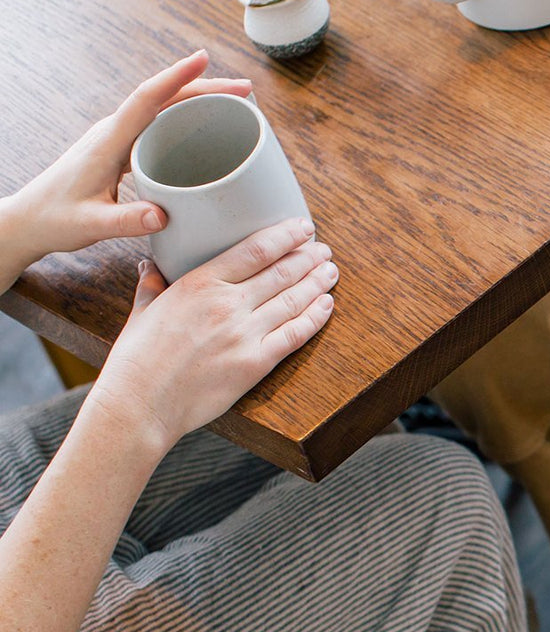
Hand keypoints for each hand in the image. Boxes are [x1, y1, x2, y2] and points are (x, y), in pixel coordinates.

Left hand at [5, 50, 250, 259]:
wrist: (31, 219)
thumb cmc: (57, 220)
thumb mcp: (91, 224)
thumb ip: (126, 221)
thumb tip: (163, 216)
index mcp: (108, 142)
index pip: (146, 99)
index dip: (176, 77)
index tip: (203, 58)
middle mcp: (114, 132)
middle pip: (164, 98)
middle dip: (205, 88)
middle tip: (245, 89)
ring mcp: (118, 138)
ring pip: (164, 110)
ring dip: (200, 101)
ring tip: (237, 104)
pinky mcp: (122, 149)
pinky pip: (160, 126)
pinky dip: (187, 121)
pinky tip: (208, 129)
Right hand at [85, 218, 337, 451]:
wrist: (141, 403)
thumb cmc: (137, 359)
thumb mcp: (143, 311)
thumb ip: (153, 284)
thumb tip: (151, 265)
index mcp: (200, 284)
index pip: (255, 250)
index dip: (286, 236)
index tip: (303, 228)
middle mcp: (228, 304)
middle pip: (281, 272)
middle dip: (308, 258)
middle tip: (324, 250)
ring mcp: (245, 334)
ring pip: (293, 300)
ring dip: (317, 283)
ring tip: (329, 271)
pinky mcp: (256, 363)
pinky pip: (295, 334)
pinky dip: (315, 317)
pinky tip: (327, 305)